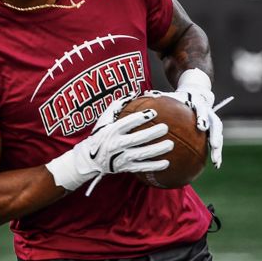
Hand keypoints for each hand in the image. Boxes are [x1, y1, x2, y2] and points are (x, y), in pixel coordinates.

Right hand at [46, 108, 172, 192]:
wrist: (91, 159)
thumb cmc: (101, 134)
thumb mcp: (104, 119)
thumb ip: (117, 105)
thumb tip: (133, 93)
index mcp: (111, 131)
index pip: (126, 123)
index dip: (140, 118)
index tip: (153, 112)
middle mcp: (116, 144)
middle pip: (136, 139)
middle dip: (151, 134)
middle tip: (165, 128)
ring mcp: (121, 157)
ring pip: (141, 154)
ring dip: (156, 150)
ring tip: (170, 144)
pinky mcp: (126, 168)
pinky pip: (142, 167)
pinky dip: (154, 166)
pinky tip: (166, 163)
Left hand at [148, 69, 228, 168]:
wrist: (196, 93)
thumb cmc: (181, 97)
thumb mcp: (173, 95)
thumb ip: (162, 96)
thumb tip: (146, 95)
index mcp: (199, 104)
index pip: (202, 109)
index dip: (203, 117)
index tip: (201, 126)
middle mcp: (209, 113)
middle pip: (216, 124)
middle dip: (215, 136)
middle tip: (214, 145)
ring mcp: (213, 122)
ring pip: (218, 135)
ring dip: (218, 149)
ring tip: (215, 162)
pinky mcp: (214, 130)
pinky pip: (216, 142)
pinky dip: (216, 154)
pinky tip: (215, 165)